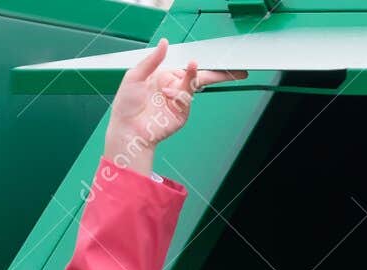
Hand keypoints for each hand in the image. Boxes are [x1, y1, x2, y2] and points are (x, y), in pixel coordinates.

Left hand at [104, 38, 247, 168]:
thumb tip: (165, 43)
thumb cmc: (127, 105)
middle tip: (239, 71)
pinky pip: (186, 99)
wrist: (127, 129)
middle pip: (200, 78)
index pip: (186, 67)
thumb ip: (152, 60)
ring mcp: (179, 102)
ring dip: (192, 76)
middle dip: (219, 74)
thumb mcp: (136, 76)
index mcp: (165, 77)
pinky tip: (168, 94)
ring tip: (190, 66)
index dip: (200, 63)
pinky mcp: (181, 115)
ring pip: (194, 85)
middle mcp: (174, 88)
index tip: (217, 58)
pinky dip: (179, 94)